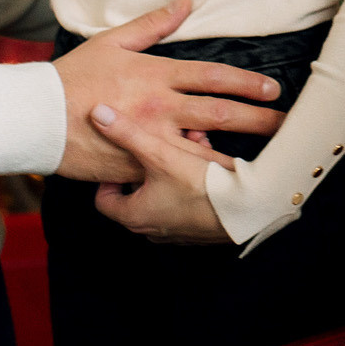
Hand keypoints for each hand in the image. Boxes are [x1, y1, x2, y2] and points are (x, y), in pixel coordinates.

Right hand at [51, 0, 283, 183]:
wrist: (36, 116)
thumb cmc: (73, 76)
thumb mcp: (113, 41)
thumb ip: (154, 24)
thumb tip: (185, 2)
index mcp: (157, 75)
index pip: (214, 76)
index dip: (248, 83)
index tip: (273, 90)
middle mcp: (159, 106)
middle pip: (220, 112)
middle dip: (257, 119)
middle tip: (286, 126)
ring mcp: (148, 138)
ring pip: (203, 149)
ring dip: (237, 155)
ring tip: (266, 163)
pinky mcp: (134, 166)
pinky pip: (170, 173)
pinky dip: (195, 177)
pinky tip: (220, 186)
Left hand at [91, 119, 231, 243]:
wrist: (246, 208)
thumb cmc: (199, 185)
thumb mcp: (160, 153)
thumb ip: (127, 133)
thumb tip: (97, 113)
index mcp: (135, 216)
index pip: (103, 200)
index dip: (108, 177)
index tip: (121, 159)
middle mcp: (152, 229)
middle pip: (136, 195)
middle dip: (149, 166)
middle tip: (160, 147)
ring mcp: (178, 232)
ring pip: (165, 195)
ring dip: (174, 170)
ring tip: (191, 145)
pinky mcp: (201, 230)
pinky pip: (187, 202)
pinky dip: (191, 182)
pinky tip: (209, 159)